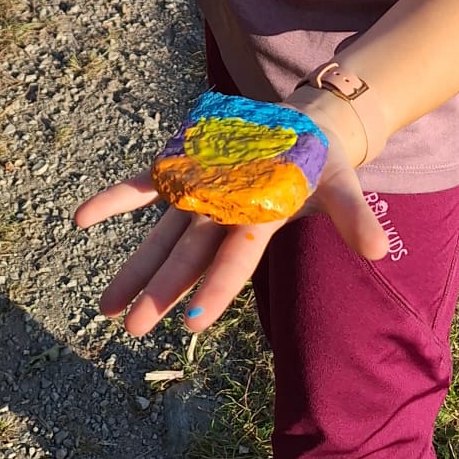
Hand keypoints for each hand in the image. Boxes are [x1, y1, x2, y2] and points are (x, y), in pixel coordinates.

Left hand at [74, 99, 389, 335]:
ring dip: (133, 268)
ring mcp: (200, 195)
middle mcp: (224, 216)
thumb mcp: (341, 184)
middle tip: (132, 329)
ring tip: (104, 307)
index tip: (189, 325)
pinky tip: (80, 219)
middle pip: (188, 258)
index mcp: (259, 221)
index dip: (215, 291)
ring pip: (161, 236)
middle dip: (162, 292)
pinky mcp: (185, 170)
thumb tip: (378, 251)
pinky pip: (144, 186)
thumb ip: (352, 216)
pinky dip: (115, 200)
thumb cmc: (323, 163)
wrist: (304, 130)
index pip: (235, 261)